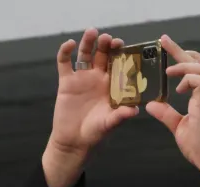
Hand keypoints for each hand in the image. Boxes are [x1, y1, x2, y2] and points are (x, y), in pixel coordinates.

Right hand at [49, 28, 137, 155]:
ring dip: (88, 42)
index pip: (119, 65)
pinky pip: (64, 62)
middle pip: (103, 55)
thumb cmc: (95, 133)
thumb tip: (135, 110)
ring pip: (85, 54)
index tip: (123, 46)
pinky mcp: (66, 81)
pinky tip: (70, 44)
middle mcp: (98, 79)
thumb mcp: (110, 124)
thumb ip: (120, 115)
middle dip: (106, 45)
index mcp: (112, 86)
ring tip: (92, 32)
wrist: (74, 141)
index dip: (121, 55)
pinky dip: (65, 52)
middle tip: (109, 38)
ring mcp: (82, 78)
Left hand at [146, 35, 199, 177]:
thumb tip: (151, 104)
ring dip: (185, 64)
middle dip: (182, 50)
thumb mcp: (179, 128)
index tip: (167, 50)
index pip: (197, 70)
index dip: (183, 57)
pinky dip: (187, 78)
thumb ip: (167, 115)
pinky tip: (177, 88)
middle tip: (164, 41)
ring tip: (169, 71)